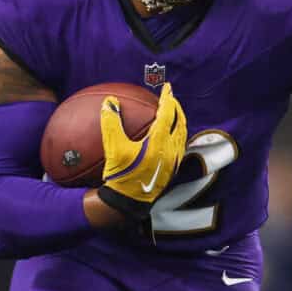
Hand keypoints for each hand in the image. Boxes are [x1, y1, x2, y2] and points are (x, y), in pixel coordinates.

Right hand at [97, 82, 186, 238]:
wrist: (128, 203)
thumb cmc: (121, 174)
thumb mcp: (113, 147)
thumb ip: (111, 122)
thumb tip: (109, 101)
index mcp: (160, 141)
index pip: (168, 113)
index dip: (168, 98)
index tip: (167, 88)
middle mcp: (171, 150)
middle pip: (181, 123)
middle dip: (177, 109)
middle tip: (171, 99)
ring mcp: (173, 162)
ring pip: (182, 136)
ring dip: (179, 122)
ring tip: (173, 116)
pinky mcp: (172, 171)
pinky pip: (179, 147)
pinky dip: (176, 136)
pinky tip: (167, 138)